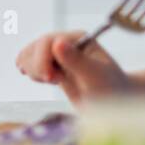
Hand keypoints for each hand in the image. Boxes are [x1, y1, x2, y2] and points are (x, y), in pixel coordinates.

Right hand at [15, 31, 131, 104]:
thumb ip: (77, 61)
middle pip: (35, 47)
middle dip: (37, 66)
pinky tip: (39, 78)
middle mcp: (67, 42)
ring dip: (32, 68)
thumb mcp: (96, 78)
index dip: (42, 59)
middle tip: (52, 82)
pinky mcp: (52, 65)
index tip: (49, 79)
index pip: (47, 42)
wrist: (115, 105)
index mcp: (79, 39)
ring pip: (29, 53)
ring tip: (50, 81)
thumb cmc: (112, 92)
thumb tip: (57, 43)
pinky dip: (29, 70)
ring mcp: (58, 53)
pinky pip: (29, 61)